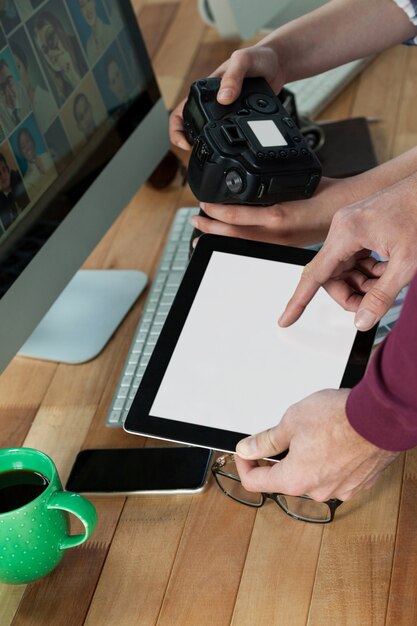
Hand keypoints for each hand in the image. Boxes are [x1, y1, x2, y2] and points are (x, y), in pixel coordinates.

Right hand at [169, 44, 282, 149]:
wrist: (277, 63)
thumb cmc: (258, 57)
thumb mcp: (243, 61)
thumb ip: (233, 77)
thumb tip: (223, 98)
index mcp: (206, 89)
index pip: (182, 110)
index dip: (177, 129)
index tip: (185, 143)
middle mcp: (213, 102)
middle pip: (192, 125)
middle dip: (190, 141)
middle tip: (198, 152)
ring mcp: (225, 111)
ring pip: (209, 131)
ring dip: (208, 142)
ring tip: (214, 153)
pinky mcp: (238, 117)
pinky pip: (228, 132)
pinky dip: (228, 141)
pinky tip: (234, 146)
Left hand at [190, 177, 354, 247]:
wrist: (349, 208)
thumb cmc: (328, 193)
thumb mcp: (296, 182)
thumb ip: (272, 187)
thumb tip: (247, 187)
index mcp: (279, 214)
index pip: (237, 216)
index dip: (216, 211)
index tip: (204, 204)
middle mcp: (277, 233)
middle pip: (233, 236)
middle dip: (210, 228)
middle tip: (195, 220)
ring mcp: (280, 243)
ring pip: (241, 244)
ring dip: (219, 238)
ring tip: (203, 232)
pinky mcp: (284, 247)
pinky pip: (254, 247)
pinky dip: (236, 243)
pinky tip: (228, 240)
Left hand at [235, 389, 398, 501]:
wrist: (379, 418)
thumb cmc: (339, 418)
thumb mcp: (290, 422)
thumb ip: (266, 440)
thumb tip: (248, 448)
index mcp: (294, 480)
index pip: (254, 482)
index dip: (244, 464)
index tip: (246, 452)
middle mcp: (317, 492)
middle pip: (285, 478)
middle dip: (280, 457)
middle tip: (283, 434)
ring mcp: (340, 489)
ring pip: (311, 476)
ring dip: (307, 458)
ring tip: (314, 432)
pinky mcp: (357, 483)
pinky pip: (334, 475)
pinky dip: (329, 461)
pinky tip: (333, 441)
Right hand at [279, 173, 416, 330]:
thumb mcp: (406, 262)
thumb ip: (383, 295)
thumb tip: (363, 320)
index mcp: (346, 232)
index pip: (315, 275)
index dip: (298, 301)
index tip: (286, 318)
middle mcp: (342, 227)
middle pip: (331, 275)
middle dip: (350, 293)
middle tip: (372, 303)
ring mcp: (349, 226)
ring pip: (343, 268)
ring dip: (362, 282)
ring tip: (388, 280)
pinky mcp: (358, 226)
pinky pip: (354, 257)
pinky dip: (368, 270)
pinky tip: (387, 268)